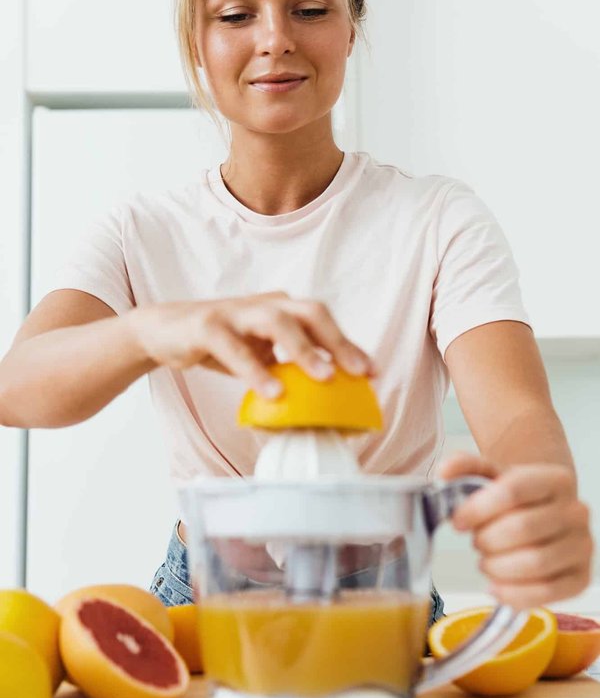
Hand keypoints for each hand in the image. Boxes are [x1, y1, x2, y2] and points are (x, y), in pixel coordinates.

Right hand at [127, 291, 374, 396]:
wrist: (163, 331)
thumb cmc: (220, 342)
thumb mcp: (259, 352)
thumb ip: (286, 363)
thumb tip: (323, 393)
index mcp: (281, 308)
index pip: (323, 321)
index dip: (348, 344)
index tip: (372, 372)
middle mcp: (264, 304)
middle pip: (309, 313)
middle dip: (338, 342)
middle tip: (358, 372)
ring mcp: (235, 312)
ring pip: (276, 323)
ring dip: (303, 350)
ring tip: (325, 378)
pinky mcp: (208, 326)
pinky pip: (235, 349)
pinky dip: (256, 371)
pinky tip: (272, 393)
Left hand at [437, 453, 593, 608]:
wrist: (542, 513)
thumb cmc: (515, 498)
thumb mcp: (489, 475)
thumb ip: (465, 467)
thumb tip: (445, 471)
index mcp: (556, 479)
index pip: (513, 490)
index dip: (478, 509)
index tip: (458, 521)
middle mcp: (577, 511)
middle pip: (522, 528)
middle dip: (487, 540)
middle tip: (477, 542)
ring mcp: (582, 546)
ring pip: (535, 562)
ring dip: (498, 567)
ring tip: (487, 562)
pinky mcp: (581, 577)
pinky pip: (547, 592)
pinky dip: (514, 594)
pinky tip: (496, 586)